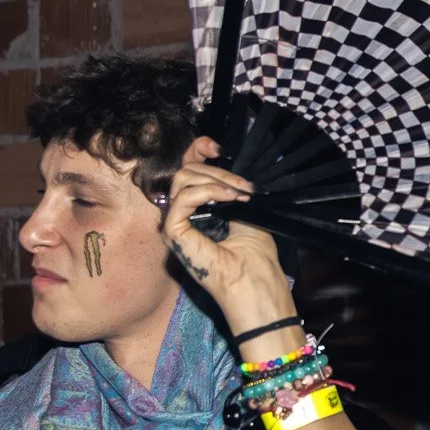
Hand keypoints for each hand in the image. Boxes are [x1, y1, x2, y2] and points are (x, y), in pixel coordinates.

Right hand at [160, 136, 294, 331]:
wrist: (255, 283)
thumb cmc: (255, 255)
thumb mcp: (246, 210)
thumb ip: (230, 189)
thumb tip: (225, 166)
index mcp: (198, 209)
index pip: (187, 170)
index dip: (197, 151)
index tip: (216, 147)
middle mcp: (183, 215)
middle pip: (185, 171)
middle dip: (218, 170)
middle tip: (245, 187)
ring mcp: (176, 225)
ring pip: (182, 180)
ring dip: (216, 180)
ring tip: (239, 194)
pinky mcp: (173, 234)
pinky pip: (182, 199)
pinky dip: (208, 191)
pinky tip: (229, 199)